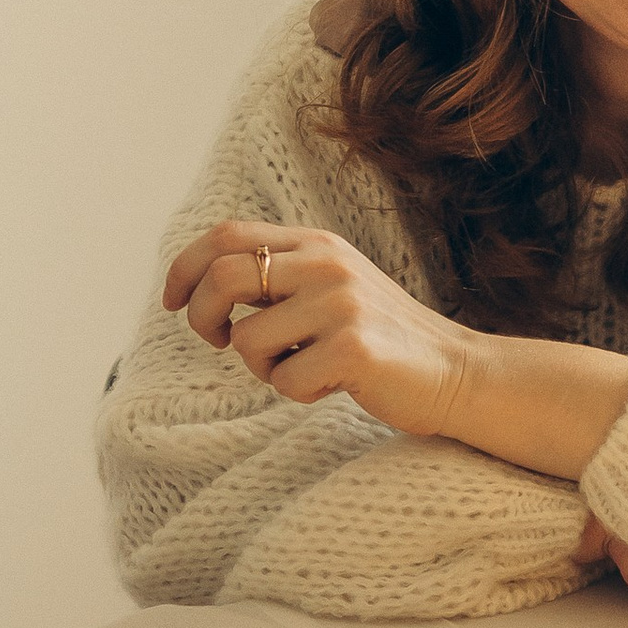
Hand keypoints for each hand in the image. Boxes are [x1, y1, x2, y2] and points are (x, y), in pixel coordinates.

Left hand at [162, 221, 474, 439]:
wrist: (455, 372)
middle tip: (219, 342)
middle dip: (202, 317)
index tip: (172, 303)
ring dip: (259, 366)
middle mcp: (328, 264)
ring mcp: (342, 303)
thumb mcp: (330, 288)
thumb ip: (279, 277)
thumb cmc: (381, 339)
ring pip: (246, 339)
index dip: (184, 268)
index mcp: (317, 244)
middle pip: (223, 276)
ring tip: (300, 368)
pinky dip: (295, 391)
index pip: (225, 235)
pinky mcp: (354, 348)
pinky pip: (282, 378)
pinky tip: (331, 385)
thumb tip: (202, 285)